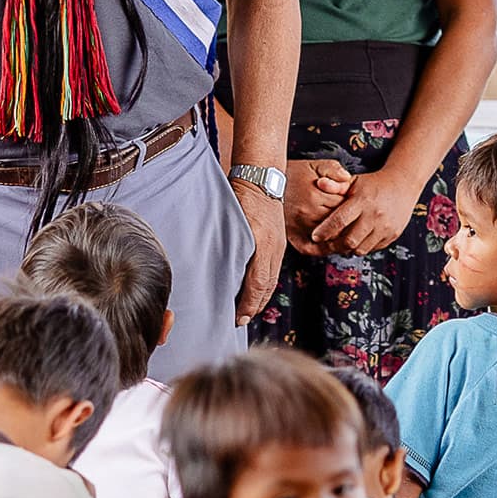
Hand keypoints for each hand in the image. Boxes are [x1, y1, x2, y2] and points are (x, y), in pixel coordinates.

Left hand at [232, 182, 283, 321]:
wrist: (262, 177)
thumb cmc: (242, 194)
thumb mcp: (230, 219)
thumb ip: (227, 243)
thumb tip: (218, 267)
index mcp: (262, 245)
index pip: (257, 284)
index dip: (248, 304)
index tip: (238, 318)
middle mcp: (274, 249)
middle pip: (267, 287)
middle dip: (255, 306)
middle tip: (241, 320)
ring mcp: (278, 247)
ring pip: (271, 280)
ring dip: (261, 298)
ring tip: (249, 310)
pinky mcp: (279, 244)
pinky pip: (273, 270)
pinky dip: (265, 284)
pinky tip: (257, 289)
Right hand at [283, 157, 347, 249]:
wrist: (266, 181)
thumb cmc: (293, 173)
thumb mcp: (315, 165)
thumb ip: (334, 170)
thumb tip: (348, 179)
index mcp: (315, 196)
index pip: (343, 206)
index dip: (350, 204)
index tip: (350, 202)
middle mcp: (307, 214)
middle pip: (338, 224)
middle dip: (346, 221)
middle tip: (350, 218)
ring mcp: (298, 227)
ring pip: (327, 238)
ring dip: (338, 236)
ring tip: (344, 231)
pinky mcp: (291, 235)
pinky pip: (310, 249)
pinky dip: (321, 249)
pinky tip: (328, 244)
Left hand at [310, 166, 419, 257]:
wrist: (403, 186)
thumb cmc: (374, 184)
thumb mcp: (354, 181)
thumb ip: (336, 185)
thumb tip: (319, 183)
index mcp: (363, 201)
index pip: (339, 220)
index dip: (325, 231)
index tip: (315, 236)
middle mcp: (375, 215)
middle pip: (349, 240)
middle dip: (334, 245)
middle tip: (326, 243)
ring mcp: (385, 227)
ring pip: (360, 249)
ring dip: (347, 249)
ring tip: (340, 242)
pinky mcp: (392, 235)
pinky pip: (372, 249)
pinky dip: (361, 248)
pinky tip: (356, 240)